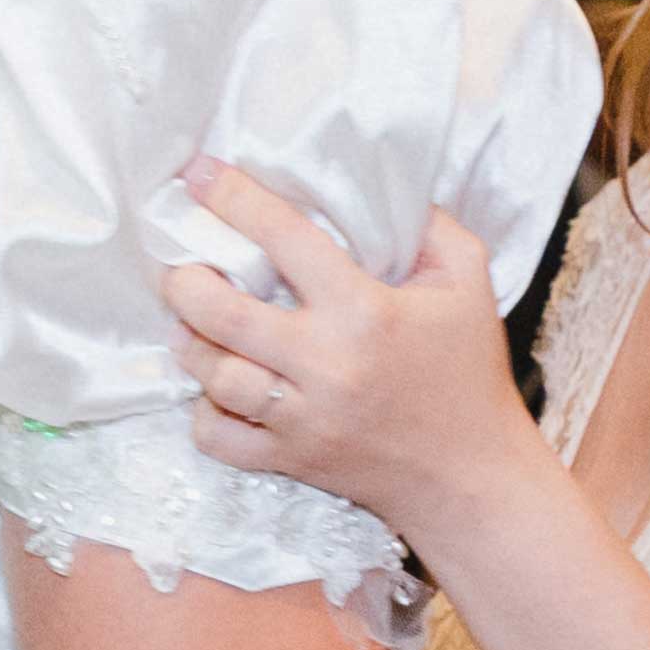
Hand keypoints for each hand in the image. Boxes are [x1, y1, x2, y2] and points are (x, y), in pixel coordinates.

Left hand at [161, 161, 534, 535]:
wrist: (471, 476)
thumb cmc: (470, 373)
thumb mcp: (470, 282)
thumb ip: (430, 225)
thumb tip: (379, 188)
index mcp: (365, 311)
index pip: (284, 238)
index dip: (233, 198)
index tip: (196, 173)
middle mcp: (325, 364)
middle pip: (222, 313)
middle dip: (184, 280)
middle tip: (178, 264)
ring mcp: (303, 418)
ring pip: (213, 375)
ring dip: (188, 342)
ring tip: (187, 321)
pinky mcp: (291, 460)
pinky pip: (218, 438)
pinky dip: (204, 412)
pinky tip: (214, 389)